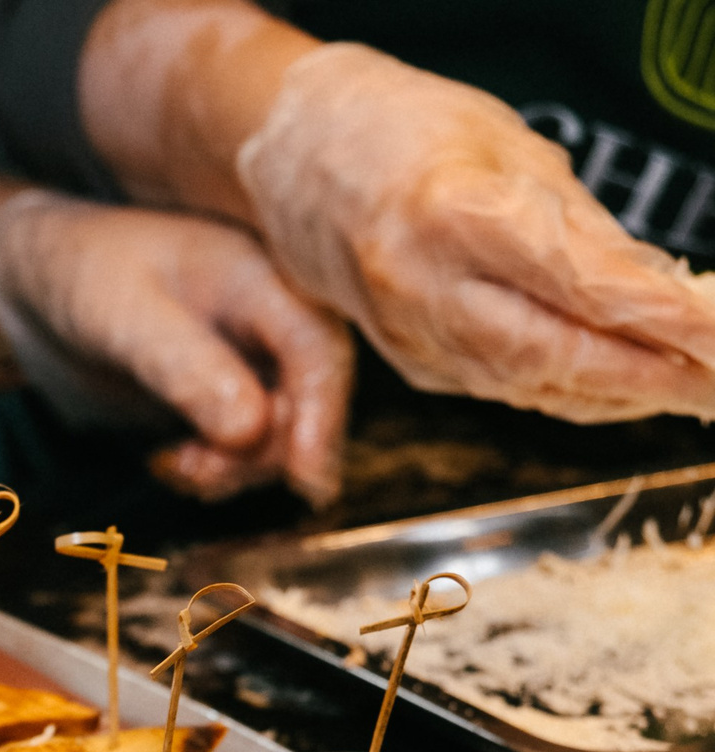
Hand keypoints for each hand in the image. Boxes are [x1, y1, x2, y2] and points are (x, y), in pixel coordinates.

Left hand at [0, 191, 352, 504]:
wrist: (38, 281)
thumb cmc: (81, 274)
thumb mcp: (125, 317)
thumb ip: (185, 368)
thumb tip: (251, 430)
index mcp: (262, 277)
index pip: (318, 351)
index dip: (322, 416)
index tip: (305, 480)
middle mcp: (271, 318)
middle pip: (308, 401)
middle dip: (264, 452)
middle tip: (198, 472)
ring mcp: (250, 359)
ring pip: (277, 434)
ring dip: (236, 468)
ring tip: (175, 466)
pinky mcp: (223, 394)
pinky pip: (242, 447)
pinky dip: (214, 470)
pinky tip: (168, 464)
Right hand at [238, 43, 714, 421]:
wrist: (299, 163)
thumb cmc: (406, 135)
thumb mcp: (512, 151)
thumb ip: (583, 228)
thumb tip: (659, 290)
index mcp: (450, 215)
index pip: (579, 284)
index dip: (661, 319)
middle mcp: (420, 286)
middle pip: (553, 354)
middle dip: (648, 376)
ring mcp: (406, 333)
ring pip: (529, 384)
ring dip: (617, 394)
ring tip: (688, 391)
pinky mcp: (407, 360)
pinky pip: (501, 386)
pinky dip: (566, 390)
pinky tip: (616, 387)